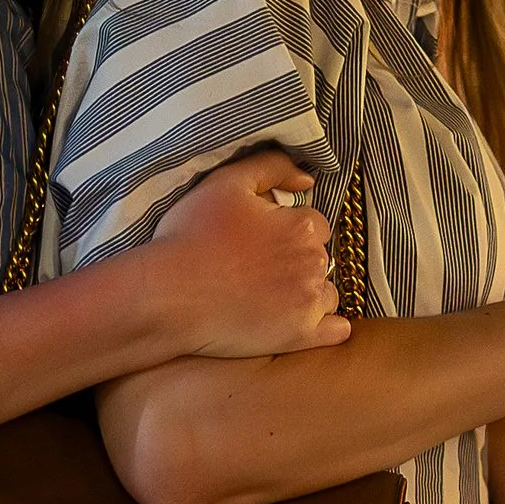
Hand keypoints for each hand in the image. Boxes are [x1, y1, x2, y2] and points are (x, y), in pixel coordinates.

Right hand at [150, 151, 353, 359]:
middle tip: (259, 270)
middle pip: (321, 259)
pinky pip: (337, 331)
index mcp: (301, 226)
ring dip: (310, 293)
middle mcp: (313, 263)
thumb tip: (307, 180)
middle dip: (298, 261)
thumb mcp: (227, 182)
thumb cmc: (191, 235)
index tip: (262, 243)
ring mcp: (308, 303)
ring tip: (271, 297)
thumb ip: (272, 166)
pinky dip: (328, 326)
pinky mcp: (299, 337)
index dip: (289, 231)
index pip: (315, 225)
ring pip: (328, 293)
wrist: (167, 294)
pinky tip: (303, 320)